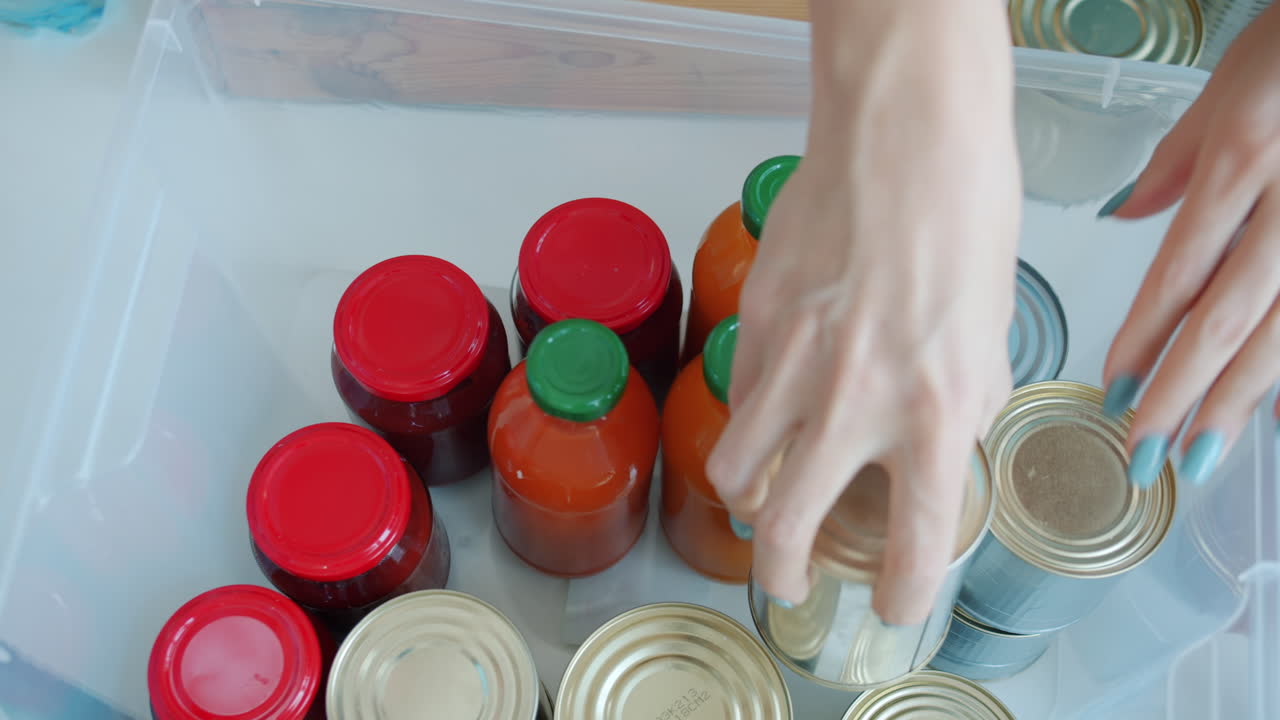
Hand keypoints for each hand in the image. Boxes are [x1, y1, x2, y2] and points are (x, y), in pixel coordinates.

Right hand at [706, 1, 1019, 623]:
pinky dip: (749, 414)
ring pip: (735, 467)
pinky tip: (774, 392)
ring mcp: (794, 360)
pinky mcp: (755, 319)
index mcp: (938, 407)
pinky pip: (737, 393)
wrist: (905, 136)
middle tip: (786, 576)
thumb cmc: (963, 217)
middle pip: (784, 527)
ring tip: (762, 483)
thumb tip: (933, 441)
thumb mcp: (990, 332)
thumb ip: (958, 404)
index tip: (895, 605)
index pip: (918, 540)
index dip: (903, 595)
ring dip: (746, 492)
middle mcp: (857, 398)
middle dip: (780, 574)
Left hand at [1099, 4, 1279, 487]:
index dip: (1142, 339)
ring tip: (1197, 455)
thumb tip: (1122, 213)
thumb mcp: (1226, 90)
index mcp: (1241, 163)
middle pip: (1225, 319)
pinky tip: (1276, 419)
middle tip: (1141, 453)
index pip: (1178, 273)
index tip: (1111, 389)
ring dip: (1237, 403)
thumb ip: (1176, 163)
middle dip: (1179, 394)